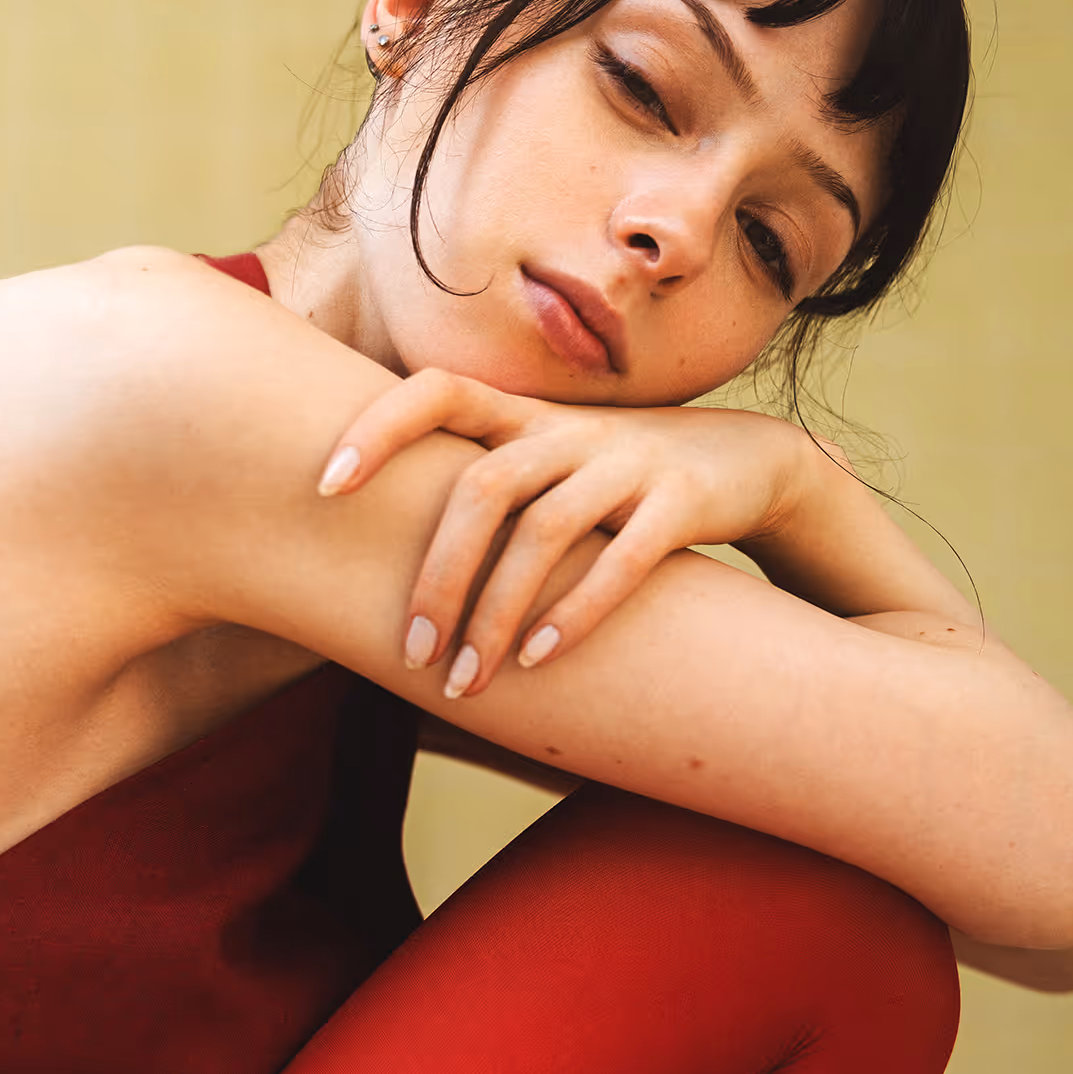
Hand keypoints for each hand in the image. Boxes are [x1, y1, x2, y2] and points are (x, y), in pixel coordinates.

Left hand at [316, 366, 809, 695]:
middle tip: (412, 656)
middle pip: (482, 490)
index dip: (378, 428)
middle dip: (438, 579)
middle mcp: (568, 431)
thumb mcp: (545, 461)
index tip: (325, 484)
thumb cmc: (614, 477)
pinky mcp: (681, 503)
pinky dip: (578, 612)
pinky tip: (543, 660)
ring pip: (544, 533)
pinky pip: (623, 559)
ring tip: (470, 682)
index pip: (438, 392)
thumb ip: (476, 481)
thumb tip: (369, 543)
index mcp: (523, 417)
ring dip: (497, 615)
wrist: (747, 459)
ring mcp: (628, 462)